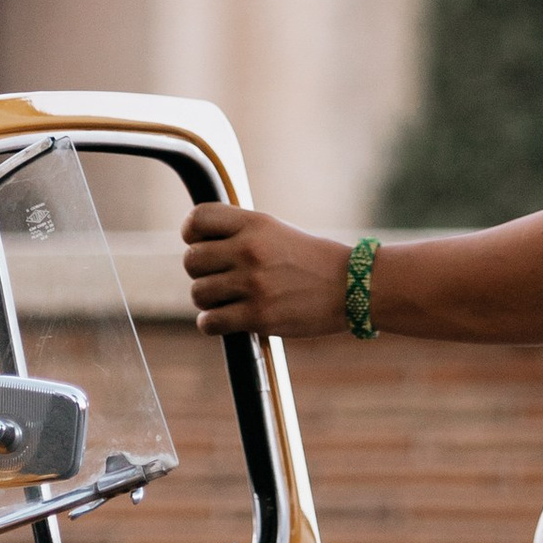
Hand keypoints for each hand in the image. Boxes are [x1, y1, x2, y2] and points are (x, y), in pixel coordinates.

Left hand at [182, 205, 353, 336]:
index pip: (198, 219)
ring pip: (198, 293)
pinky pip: (209, 322)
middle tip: (220, 278)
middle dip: (200, 271)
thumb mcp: (276, 231)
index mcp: (254, 224)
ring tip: (227, 300)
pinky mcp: (258, 316)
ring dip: (208, 300)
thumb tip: (197, 243)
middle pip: (191, 260)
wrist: (351, 286)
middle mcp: (250, 250)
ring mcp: (254, 284)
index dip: (192, 233)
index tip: (201, 243)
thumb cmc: (311, 260)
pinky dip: (212, 323)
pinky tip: (226, 319)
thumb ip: (239, 233)